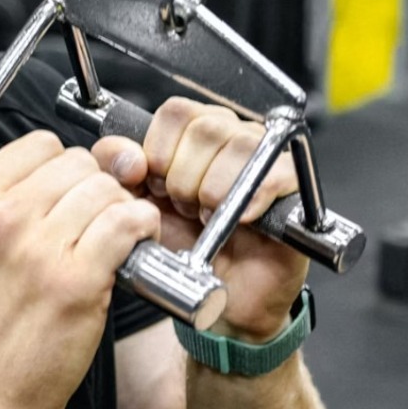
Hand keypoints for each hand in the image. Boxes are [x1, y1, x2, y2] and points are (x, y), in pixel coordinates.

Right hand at [0, 131, 160, 408]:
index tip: (71, 195)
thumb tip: (83, 166)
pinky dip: (142, 229)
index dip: (66, 168)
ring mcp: (40, 247)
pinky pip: (128, 223)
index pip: (40, 144)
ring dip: (121, 211)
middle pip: (79, 163)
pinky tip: (133, 249)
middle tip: (96, 224)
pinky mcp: (77, 280)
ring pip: (107, 190)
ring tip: (115, 241)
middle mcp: (4, 217)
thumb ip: (14, 201)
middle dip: (96, 189)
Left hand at [91, 98, 307, 341]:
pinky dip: (249, 201)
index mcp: (194, 133)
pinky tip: (238, 221)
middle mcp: (231, 135)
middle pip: (205, 127)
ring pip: (237, 146)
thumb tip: (127, 157)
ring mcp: (266, 155)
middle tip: (185, 208)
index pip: (176, 112)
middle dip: (183, 178)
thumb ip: (114, 169)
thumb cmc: (183, 247)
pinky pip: (273, 173)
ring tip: (210, 217)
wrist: (217, 296)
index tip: (155, 186)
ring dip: (213, 191)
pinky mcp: (292, 183)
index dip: (159, 152)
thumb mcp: (134, 206)